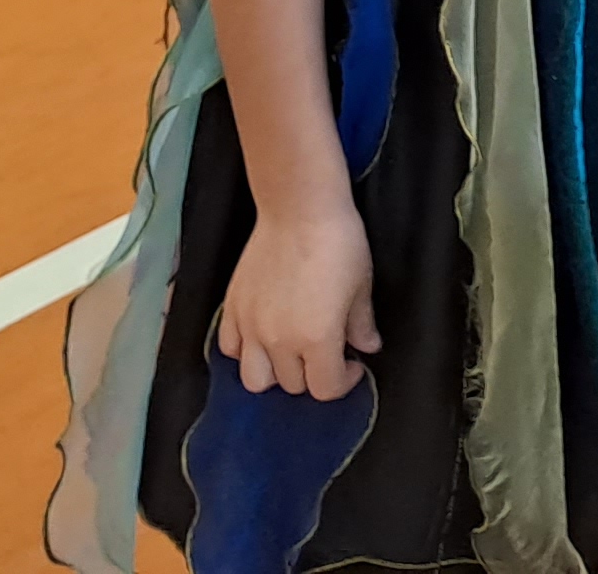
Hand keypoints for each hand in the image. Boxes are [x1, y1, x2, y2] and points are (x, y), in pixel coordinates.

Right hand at [216, 200, 378, 400]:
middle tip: (327, 350)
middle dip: (314, 374)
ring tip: (291, 352)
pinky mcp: (232, 308)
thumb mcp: (361, 285)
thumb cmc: (340, 243)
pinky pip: (230, 349)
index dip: (344, 382)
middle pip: (292, 385)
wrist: (299, 208)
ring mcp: (251, 327)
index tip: (353, 364)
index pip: (325, 389)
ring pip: (254, 380)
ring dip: (276, 373)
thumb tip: (367, 348)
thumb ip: (361, 324)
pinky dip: (245, 351)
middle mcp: (279, 342)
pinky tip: (262, 336)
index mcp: (316, 339)